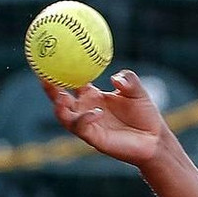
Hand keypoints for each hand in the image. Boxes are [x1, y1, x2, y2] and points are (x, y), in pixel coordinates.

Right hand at [43, 71, 173, 169]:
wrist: (154, 139)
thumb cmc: (145, 113)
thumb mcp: (138, 91)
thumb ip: (128, 80)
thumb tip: (115, 79)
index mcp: (92, 95)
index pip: (70, 80)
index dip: (59, 69)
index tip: (49, 56)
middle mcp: (85, 109)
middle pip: (59, 97)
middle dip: (49, 87)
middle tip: (43, 75)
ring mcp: (87, 124)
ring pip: (64, 115)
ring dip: (59, 106)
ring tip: (61, 97)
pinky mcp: (93, 138)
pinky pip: (82, 128)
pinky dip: (85, 119)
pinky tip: (96, 112)